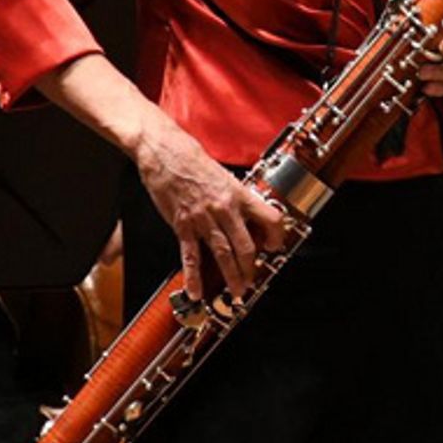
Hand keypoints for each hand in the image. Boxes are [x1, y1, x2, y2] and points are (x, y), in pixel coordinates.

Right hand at [132, 114, 284, 300]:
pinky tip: (195, 290)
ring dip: (231, 276)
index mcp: (239, 193)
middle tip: (252, 281)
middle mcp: (224, 208)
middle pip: (246, 245)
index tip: (275, 246)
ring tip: (236, 291)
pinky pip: (190, 255)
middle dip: (250, 268)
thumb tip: (247, 214)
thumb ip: (235, 196)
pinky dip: (193, 276)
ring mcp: (203, 218)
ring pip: (222, 253)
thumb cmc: (192, 159)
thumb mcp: (223, 174)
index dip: (277, 236)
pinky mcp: (182, 224)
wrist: (164, 151)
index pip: (269, 218)